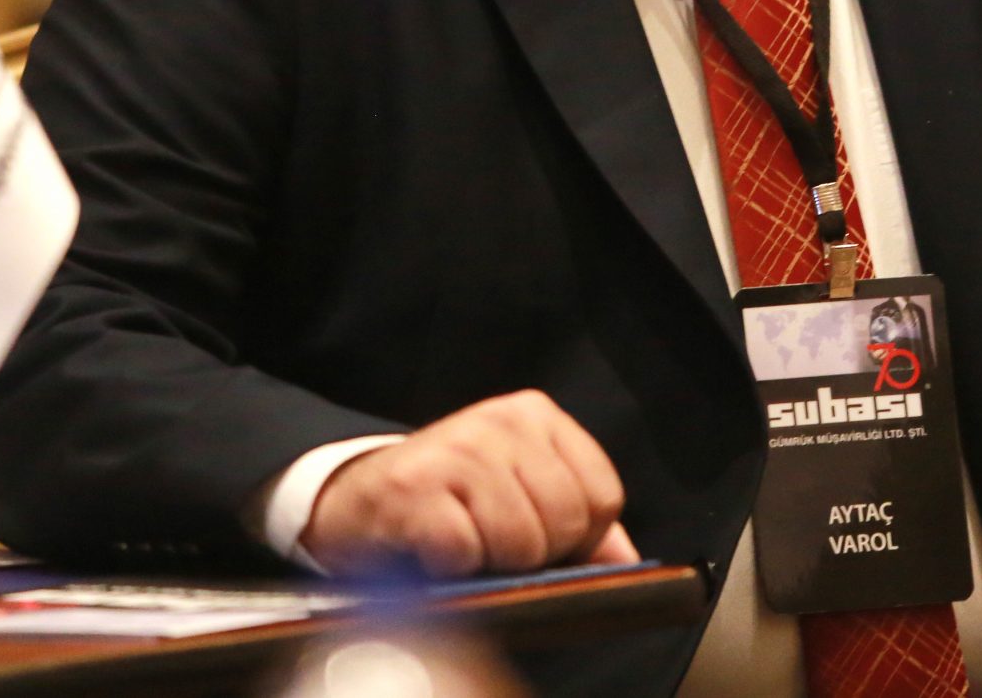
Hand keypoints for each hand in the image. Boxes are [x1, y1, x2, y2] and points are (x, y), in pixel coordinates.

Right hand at [299, 390, 640, 577]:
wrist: (352, 495)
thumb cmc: (447, 501)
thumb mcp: (518, 493)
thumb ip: (579, 523)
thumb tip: (628, 563)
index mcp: (535, 415)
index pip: (602, 497)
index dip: (576, 537)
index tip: (535, 532)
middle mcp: (498, 421)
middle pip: (566, 522)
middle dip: (533, 553)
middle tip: (489, 540)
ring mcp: (456, 449)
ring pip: (521, 542)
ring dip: (489, 562)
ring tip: (461, 540)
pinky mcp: (414, 487)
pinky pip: (466, 550)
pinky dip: (450, 566)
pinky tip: (431, 547)